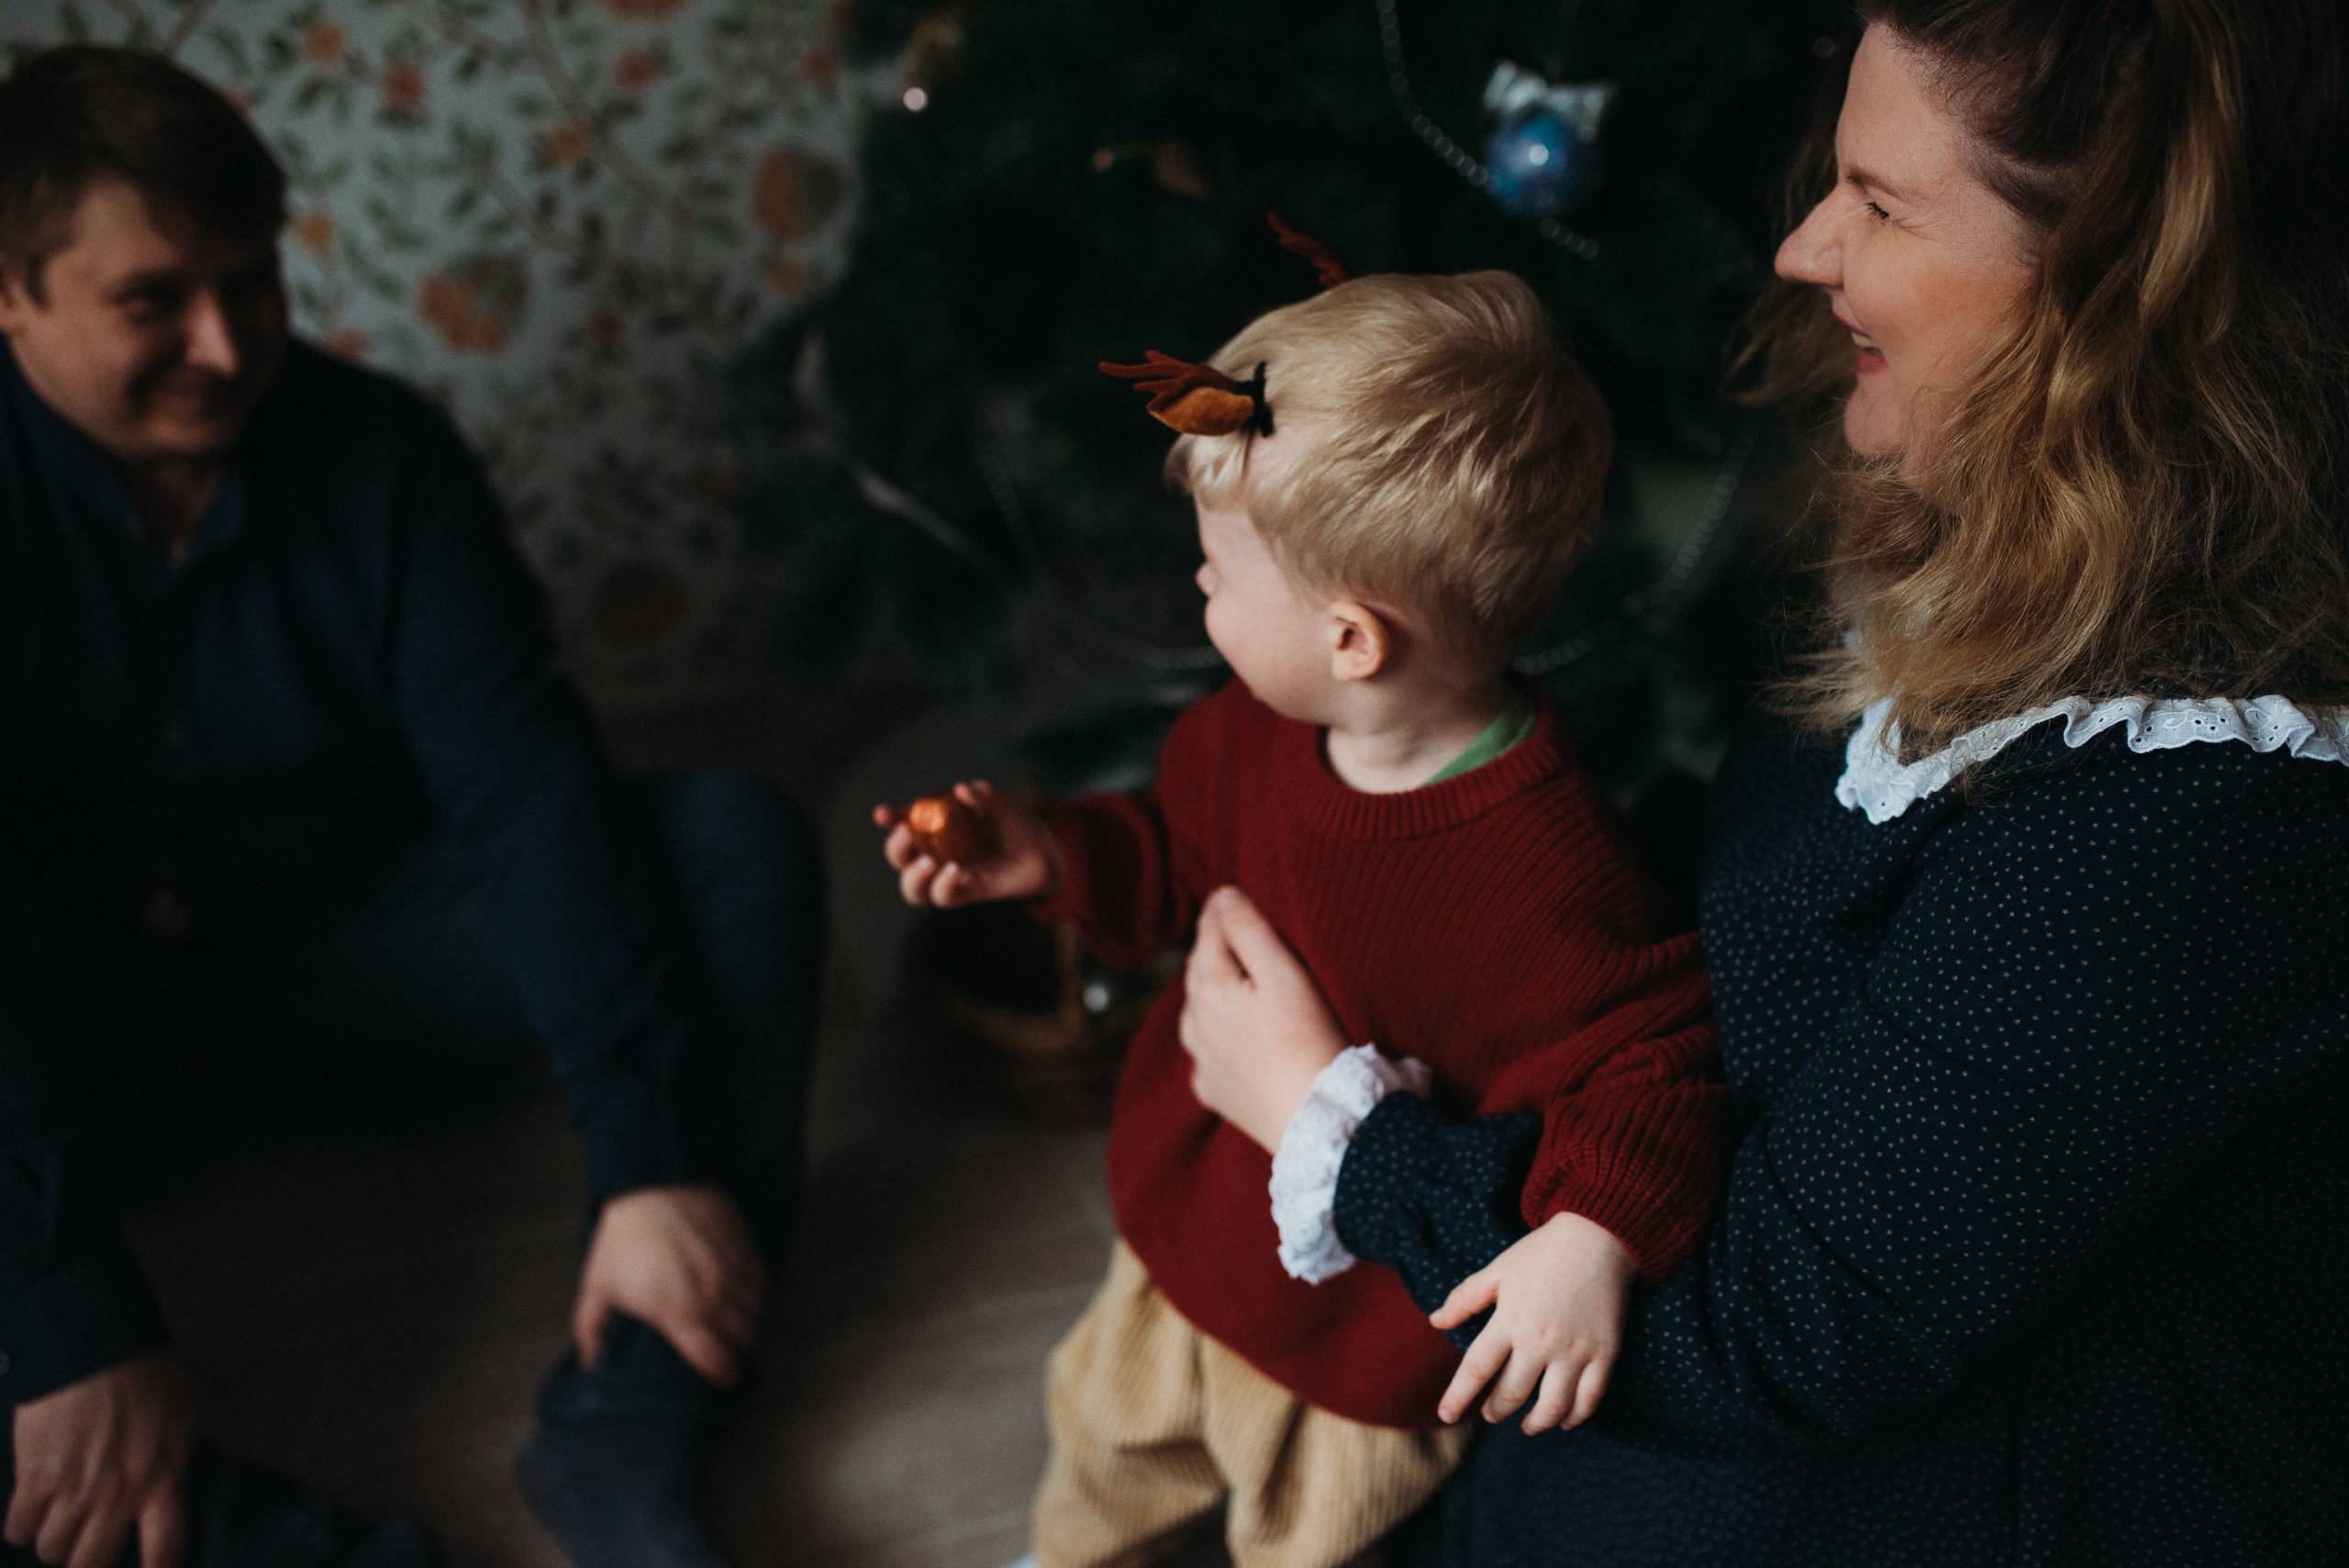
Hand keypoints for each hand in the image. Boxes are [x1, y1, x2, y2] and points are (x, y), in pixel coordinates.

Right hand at [6, 1351, 196, 1567]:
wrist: (94, 1345)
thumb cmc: (149, 1376)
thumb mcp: (197, 1409)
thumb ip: (216, 1445)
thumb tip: (233, 1469)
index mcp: (163, 1479)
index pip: (164, 1549)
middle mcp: (118, 1492)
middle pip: (91, 1564)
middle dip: (90, 1563)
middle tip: (92, 1547)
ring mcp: (73, 1487)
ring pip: (52, 1549)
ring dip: (56, 1542)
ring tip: (64, 1524)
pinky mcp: (33, 1476)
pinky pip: (17, 1527)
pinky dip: (21, 1527)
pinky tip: (32, 1512)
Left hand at [573, 1184, 763, 1387]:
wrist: (653, 1180)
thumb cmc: (624, 1235)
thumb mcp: (598, 1285)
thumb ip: (591, 1330)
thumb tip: (591, 1361)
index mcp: (679, 1312)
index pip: (715, 1360)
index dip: (723, 1377)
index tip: (722, 1380)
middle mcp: (713, 1296)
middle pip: (743, 1338)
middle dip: (737, 1351)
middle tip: (729, 1353)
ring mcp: (733, 1270)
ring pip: (758, 1311)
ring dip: (750, 1324)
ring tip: (738, 1326)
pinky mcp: (745, 1246)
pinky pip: (762, 1280)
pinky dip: (758, 1294)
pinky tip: (745, 1295)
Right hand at [873, 780, 1061, 906]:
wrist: (1044, 849)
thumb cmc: (1014, 822)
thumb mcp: (999, 803)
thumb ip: (981, 795)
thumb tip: (961, 790)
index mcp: (935, 825)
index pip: (904, 822)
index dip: (890, 818)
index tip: (882, 814)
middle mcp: (933, 852)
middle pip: (899, 857)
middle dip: (897, 847)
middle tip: (907, 833)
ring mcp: (946, 876)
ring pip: (911, 887)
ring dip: (914, 875)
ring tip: (930, 862)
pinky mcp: (963, 893)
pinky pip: (942, 897)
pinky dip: (943, 884)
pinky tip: (955, 870)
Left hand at [1178, 886, 1348, 1149]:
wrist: (1318, 1120)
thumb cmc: (1309, 1040)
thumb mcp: (1285, 974)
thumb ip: (1249, 929)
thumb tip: (1222, 896)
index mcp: (1208, 987)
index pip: (1209, 930)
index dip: (1227, 908)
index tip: (1240, 894)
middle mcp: (1193, 1023)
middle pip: (1201, 969)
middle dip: (1220, 949)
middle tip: (1247, 934)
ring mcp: (1201, 1061)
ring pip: (1201, 1011)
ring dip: (1218, 994)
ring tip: (1246, 985)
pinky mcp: (1214, 1091)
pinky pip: (1211, 1053)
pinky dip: (1223, 1039)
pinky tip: (1247, 1039)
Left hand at [1431, 1211, 1637, 1432]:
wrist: (1598, 1237)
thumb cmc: (1542, 1252)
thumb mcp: (1498, 1270)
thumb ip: (1465, 1299)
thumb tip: (1435, 1321)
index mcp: (1509, 1320)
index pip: (1476, 1369)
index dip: (1458, 1396)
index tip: (1446, 1415)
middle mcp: (1540, 1341)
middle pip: (1512, 1393)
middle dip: (1496, 1410)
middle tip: (1490, 1414)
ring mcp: (1574, 1350)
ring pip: (1552, 1406)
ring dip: (1535, 1422)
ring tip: (1526, 1425)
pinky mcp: (1605, 1353)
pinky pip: (1590, 1398)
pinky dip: (1576, 1416)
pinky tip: (1565, 1419)